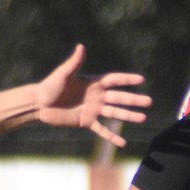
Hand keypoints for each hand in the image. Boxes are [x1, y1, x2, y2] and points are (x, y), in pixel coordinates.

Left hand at [34, 45, 151, 147]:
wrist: (39, 105)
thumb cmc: (50, 86)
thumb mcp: (64, 74)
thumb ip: (74, 62)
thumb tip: (81, 46)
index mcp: (93, 83)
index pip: (114, 80)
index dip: (127, 80)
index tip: (142, 80)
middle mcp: (96, 97)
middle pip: (119, 98)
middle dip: (134, 100)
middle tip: (149, 102)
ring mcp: (93, 110)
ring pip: (115, 114)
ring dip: (129, 116)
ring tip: (143, 118)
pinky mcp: (86, 122)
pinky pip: (102, 130)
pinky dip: (112, 136)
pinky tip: (122, 143)